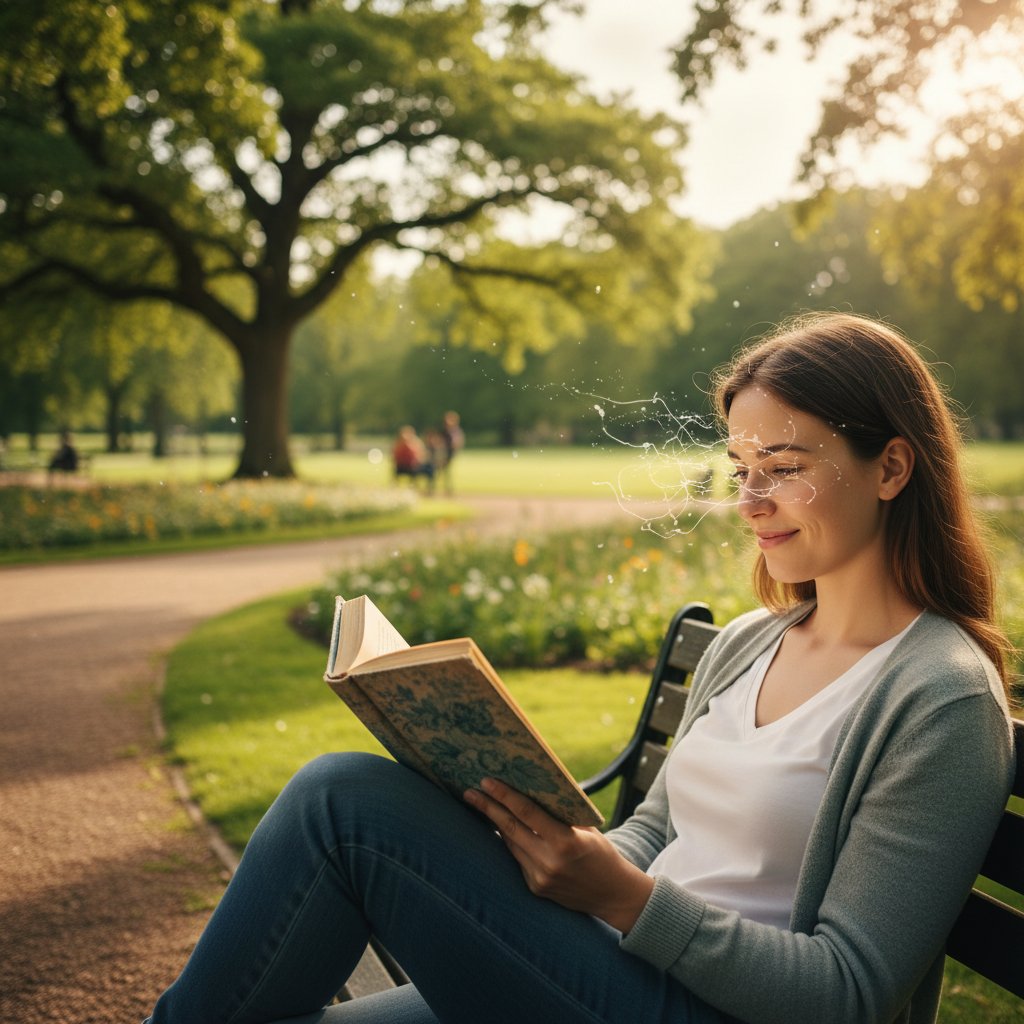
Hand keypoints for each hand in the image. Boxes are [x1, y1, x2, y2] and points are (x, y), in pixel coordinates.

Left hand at [464, 777, 654, 932]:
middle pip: (510, 828)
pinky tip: (501, 828)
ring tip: (481, 805)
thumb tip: (531, 788)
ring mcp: (540, 877)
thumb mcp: (586, 828)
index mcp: (566, 841)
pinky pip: (517, 858)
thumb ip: (560, 813)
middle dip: (488, 808)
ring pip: (510, 843)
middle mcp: (550, 861)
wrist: (613, 895)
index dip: (505, 796)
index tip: (487, 782)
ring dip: (495, 823)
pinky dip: (510, 841)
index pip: (527, 813)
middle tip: (470, 792)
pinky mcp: (535, 888)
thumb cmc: (601, 853)